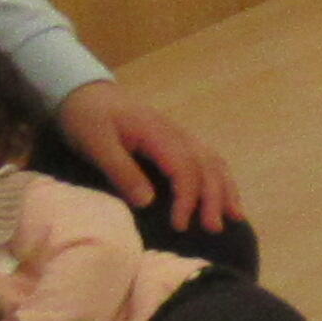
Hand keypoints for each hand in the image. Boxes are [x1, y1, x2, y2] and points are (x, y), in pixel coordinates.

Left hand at [59, 83, 236, 236]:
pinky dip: (221, 178)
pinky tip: (225, 194)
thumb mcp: (95, 144)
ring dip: (226, 189)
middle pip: (206, 166)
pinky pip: (208, 158)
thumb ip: (121, 171)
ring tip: (235, 216)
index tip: (180, 226)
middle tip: (213, 229)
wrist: (85, 91)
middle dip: (214, 199)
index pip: (185, 168)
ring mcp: (180, 134)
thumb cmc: (87, 118)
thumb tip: (149, 203)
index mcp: (157, 134)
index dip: (187, 199)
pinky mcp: (177, 139)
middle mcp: (176, 133)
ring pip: (213, 161)